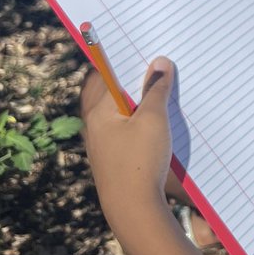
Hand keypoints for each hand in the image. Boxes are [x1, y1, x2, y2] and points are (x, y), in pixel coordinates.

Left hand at [81, 59, 174, 231]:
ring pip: (117, 110)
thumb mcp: (153, 120)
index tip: (138, 44)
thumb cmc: (140, 162)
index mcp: (99, 110)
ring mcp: (102, 143)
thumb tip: (159, 63)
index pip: (106, 73)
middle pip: (108, 91)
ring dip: (134, 99)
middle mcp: (95, 124)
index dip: (122, 57)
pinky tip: (156, 121)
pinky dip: (136, 118)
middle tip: (151, 64)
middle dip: (128, 77)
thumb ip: (156, 89)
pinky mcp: (113, 158)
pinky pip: (122, 128)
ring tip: (159, 89)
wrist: (133, 210)